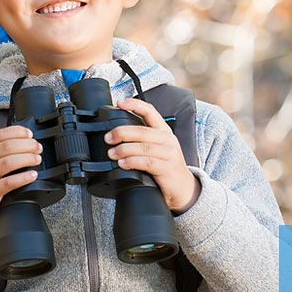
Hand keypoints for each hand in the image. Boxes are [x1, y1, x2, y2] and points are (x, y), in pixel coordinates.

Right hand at [0, 126, 41, 233]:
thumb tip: (23, 141)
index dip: (17, 132)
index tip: (30, 134)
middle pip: (6, 147)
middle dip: (26, 145)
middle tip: (37, 148)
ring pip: (8, 162)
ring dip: (27, 158)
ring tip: (37, 159)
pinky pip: (8, 183)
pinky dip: (23, 178)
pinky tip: (32, 175)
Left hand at [108, 98, 199, 213]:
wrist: (183, 188)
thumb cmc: (166, 166)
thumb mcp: (156, 148)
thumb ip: (141, 140)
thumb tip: (116, 135)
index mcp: (163, 130)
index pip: (150, 111)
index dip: (135, 105)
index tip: (120, 103)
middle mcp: (167, 139)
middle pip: (142, 131)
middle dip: (122, 133)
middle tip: (108, 138)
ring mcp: (169, 153)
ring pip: (143, 147)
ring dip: (124, 149)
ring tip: (112, 153)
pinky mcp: (167, 168)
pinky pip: (147, 162)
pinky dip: (132, 162)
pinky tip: (123, 164)